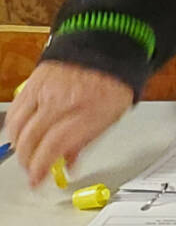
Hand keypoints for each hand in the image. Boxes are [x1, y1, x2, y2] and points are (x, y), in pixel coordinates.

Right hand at [2, 60, 133, 186]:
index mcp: (88, 109)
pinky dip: (14, 126)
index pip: (53, 145)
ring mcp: (45, 88)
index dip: (40, 167)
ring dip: (19, 145)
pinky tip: (22, 133)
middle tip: (32, 169)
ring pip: (17, 126)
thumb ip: (86, 141)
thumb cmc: (112, 81)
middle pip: (30, 138)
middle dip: (27, 161)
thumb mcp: (110, 115)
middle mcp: (62, 98)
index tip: (37, 180)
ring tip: (27, 153)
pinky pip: (14, 110)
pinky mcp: (34, 81)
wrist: (107, 46)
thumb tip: (67, 165)